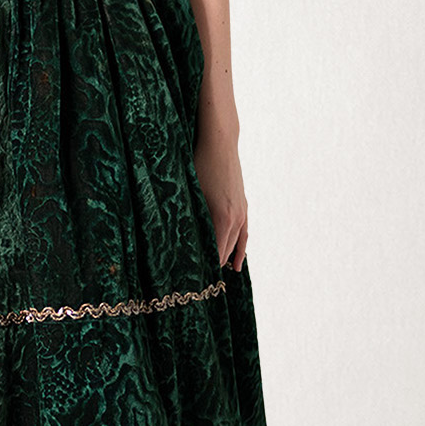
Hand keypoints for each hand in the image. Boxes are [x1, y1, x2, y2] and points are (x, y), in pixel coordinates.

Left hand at [193, 132, 247, 271]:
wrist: (220, 142)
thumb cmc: (199, 163)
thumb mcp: (189, 190)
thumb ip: (190, 215)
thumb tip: (180, 237)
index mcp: (221, 217)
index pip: (214, 251)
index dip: (204, 266)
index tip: (194, 281)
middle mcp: (235, 217)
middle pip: (224, 250)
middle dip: (213, 265)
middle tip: (200, 284)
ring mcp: (241, 211)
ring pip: (235, 243)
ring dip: (226, 259)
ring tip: (219, 278)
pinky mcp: (243, 204)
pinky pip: (244, 233)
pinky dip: (240, 248)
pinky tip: (236, 262)